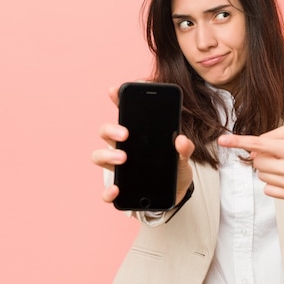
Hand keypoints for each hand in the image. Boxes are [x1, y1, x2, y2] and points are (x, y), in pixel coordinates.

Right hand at [91, 86, 194, 205]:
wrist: (176, 192)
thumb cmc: (174, 168)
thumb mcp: (183, 156)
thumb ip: (184, 148)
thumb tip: (181, 139)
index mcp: (136, 135)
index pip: (124, 113)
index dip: (117, 100)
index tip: (114, 90)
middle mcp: (122, 148)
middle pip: (106, 132)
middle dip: (111, 130)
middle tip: (126, 134)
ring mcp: (118, 168)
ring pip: (99, 157)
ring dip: (107, 155)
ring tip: (124, 158)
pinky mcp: (121, 189)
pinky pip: (107, 191)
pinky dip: (108, 191)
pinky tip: (116, 190)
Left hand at [217, 125, 283, 200]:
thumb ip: (270, 137)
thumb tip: (251, 149)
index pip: (258, 144)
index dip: (238, 142)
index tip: (221, 141)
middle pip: (257, 162)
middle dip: (261, 157)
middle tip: (276, 154)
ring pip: (262, 176)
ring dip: (267, 169)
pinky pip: (268, 190)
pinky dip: (272, 182)